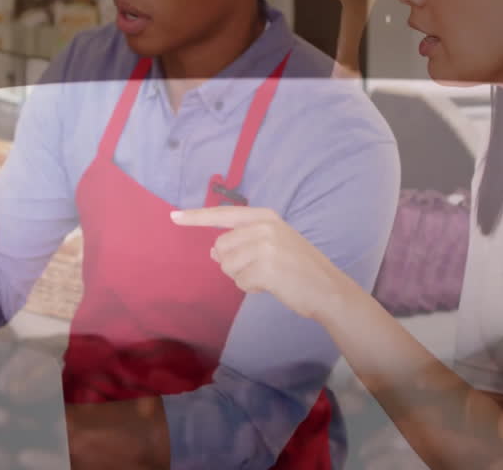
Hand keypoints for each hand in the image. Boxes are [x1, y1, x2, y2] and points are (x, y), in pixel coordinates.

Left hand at [170, 206, 348, 322]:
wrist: (328, 288)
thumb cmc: (299, 267)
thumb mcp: (274, 244)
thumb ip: (244, 242)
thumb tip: (214, 252)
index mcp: (265, 216)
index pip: (223, 214)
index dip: (196, 217)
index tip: (173, 216)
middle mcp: (263, 227)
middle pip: (220, 247)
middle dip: (233, 264)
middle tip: (261, 268)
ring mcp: (265, 246)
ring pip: (227, 267)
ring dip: (243, 277)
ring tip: (269, 276)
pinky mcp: (265, 268)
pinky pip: (240, 282)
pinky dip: (252, 288)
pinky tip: (272, 285)